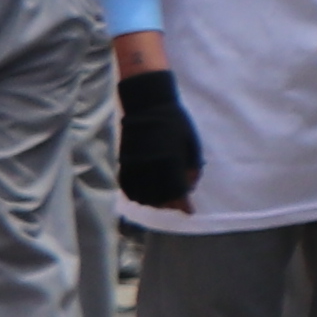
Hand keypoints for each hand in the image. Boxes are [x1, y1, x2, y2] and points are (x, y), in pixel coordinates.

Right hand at [115, 66, 204, 212]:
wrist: (147, 105)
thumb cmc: (174, 121)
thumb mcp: (191, 143)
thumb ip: (192, 166)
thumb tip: (191, 186)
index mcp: (171, 161)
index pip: (177, 192)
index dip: (184, 205)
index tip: (189, 212)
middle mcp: (151, 167)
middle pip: (159, 198)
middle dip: (170, 205)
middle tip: (177, 204)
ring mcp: (136, 165)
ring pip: (142, 196)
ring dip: (153, 202)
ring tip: (162, 201)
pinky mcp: (124, 162)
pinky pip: (127, 187)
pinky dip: (135, 195)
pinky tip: (144, 195)